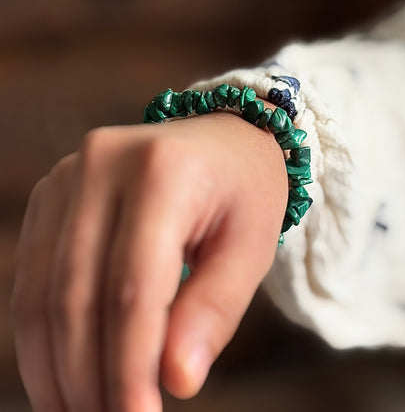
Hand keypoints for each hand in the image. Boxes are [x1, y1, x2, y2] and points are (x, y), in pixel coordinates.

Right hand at [11, 109, 287, 411]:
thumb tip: (176, 380)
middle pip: (78, 295)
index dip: (129, 367)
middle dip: (88, 376)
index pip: (133, 289)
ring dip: (56, 365)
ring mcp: (67, 175)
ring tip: (82, 410)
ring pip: (43, 292)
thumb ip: (215, 309)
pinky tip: (63, 371)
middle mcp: (102, 164)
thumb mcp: (251, 245)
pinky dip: (44, 332)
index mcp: (163, 172)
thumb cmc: (245, 191)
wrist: (223, 138)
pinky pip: (33, 275)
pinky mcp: (52, 193)